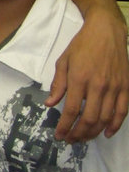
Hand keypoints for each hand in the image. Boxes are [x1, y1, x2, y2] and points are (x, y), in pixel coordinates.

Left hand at [48, 7, 128, 141]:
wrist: (106, 31)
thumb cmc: (82, 45)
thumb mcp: (63, 61)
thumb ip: (58, 84)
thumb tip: (50, 103)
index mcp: (79, 79)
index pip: (71, 110)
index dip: (65, 126)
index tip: (59, 135)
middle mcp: (98, 85)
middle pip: (89, 118)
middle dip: (79, 133)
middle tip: (71, 140)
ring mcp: (114, 87)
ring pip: (105, 118)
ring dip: (94, 132)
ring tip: (84, 138)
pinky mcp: (126, 86)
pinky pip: (122, 111)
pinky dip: (115, 125)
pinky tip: (107, 132)